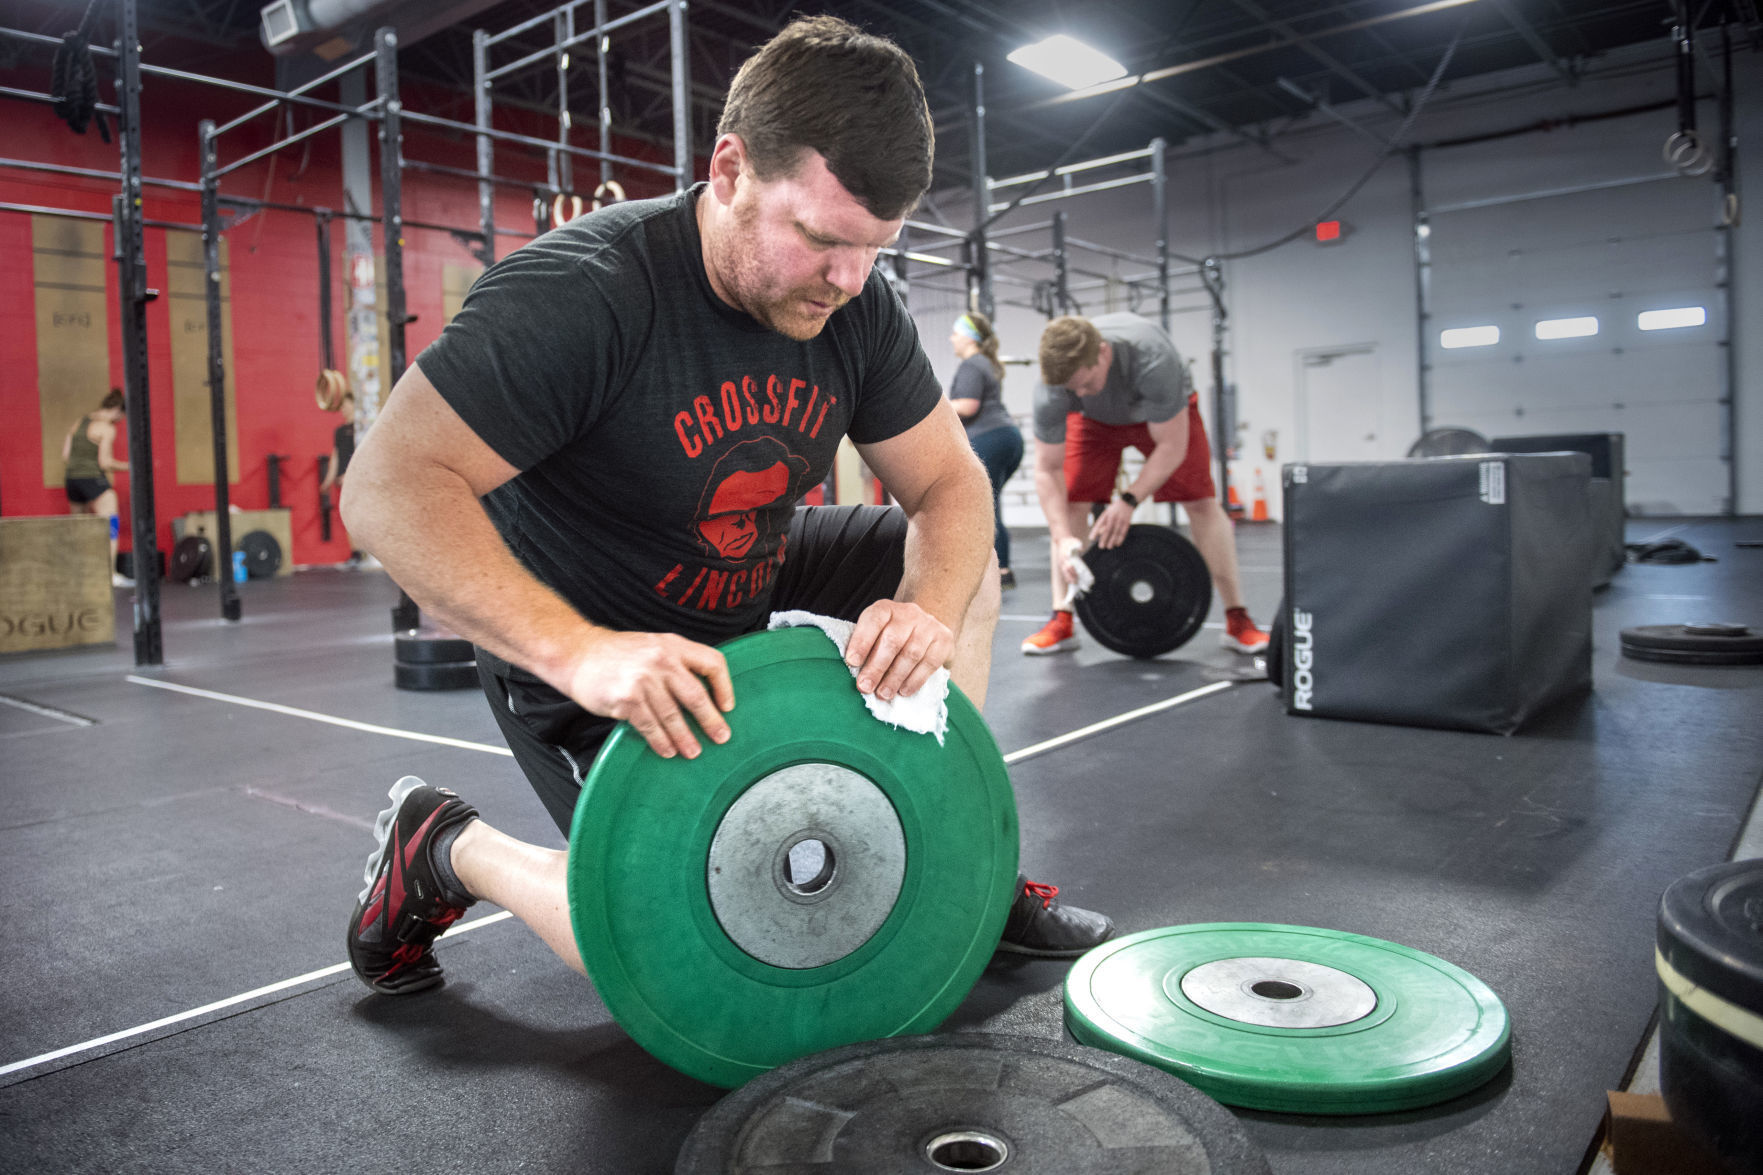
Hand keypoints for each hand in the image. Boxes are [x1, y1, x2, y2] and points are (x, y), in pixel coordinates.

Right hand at [561, 631, 733, 759]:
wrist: (577, 654)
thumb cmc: (618, 654)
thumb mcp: (653, 645)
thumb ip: (676, 663)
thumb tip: (703, 694)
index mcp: (673, 645)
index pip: (712, 662)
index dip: (724, 686)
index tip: (728, 706)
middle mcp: (661, 660)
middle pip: (696, 695)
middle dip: (711, 720)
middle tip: (721, 737)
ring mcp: (643, 680)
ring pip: (673, 715)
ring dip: (686, 737)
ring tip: (694, 752)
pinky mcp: (626, 699)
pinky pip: (650, 726)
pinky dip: (661, 741)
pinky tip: (668, 751)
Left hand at [845, 599, 954, 701]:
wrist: (925, 627)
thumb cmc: (893, 635)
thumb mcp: (876, 633)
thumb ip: (866, 648)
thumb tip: (857, 674)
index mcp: (886, 609)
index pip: (873, 620)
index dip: (862, 641)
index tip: (852, 662)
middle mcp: (909, 613)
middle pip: (892, 641)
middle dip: (877, 667)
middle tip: (865, 687)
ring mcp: (928, 626)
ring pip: (911, 654)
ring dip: (895, 678)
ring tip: (883, 693)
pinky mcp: (944, 640)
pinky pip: (929, 663)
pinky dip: (915, 680)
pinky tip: (904, 691)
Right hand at [1056, 535, 1086, 582]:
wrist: (1062, 540)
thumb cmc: (1070, 542)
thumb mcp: (1075, 541)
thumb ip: (1078, 545)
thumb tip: (1081, 549)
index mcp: (1064, 555)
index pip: (1068, 566)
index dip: (1072, 571)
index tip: (1077, 575)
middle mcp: (1062, 560)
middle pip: (1065, 571)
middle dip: (1070, 577)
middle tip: (1076, 582)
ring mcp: (1060, 562)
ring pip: (1063, 572)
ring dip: (1068, 578)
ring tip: (1073, 583)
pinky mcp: (1060, 564)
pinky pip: (1063, 572)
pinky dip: (1066, 577)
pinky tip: (1070, 581)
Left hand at [1089, 498, 1133, 548]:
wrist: (1126, 503)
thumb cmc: (1114, 510)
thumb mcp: (1106, 514)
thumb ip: (1103, 523)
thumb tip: (1099, 533)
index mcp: (1106, 514)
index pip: (1099, 524)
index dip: (1095, 531)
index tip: (1091, 539)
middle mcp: (1113, 517)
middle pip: (1108, 529)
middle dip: (1104, 538)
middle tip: (1101, 546)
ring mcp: (1120, 520)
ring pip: (1116, 532)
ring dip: (1112, 540)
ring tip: (1109, 547)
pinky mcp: (1127, 523)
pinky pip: (1123, 532)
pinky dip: (1120, 539)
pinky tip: (1117, 544)